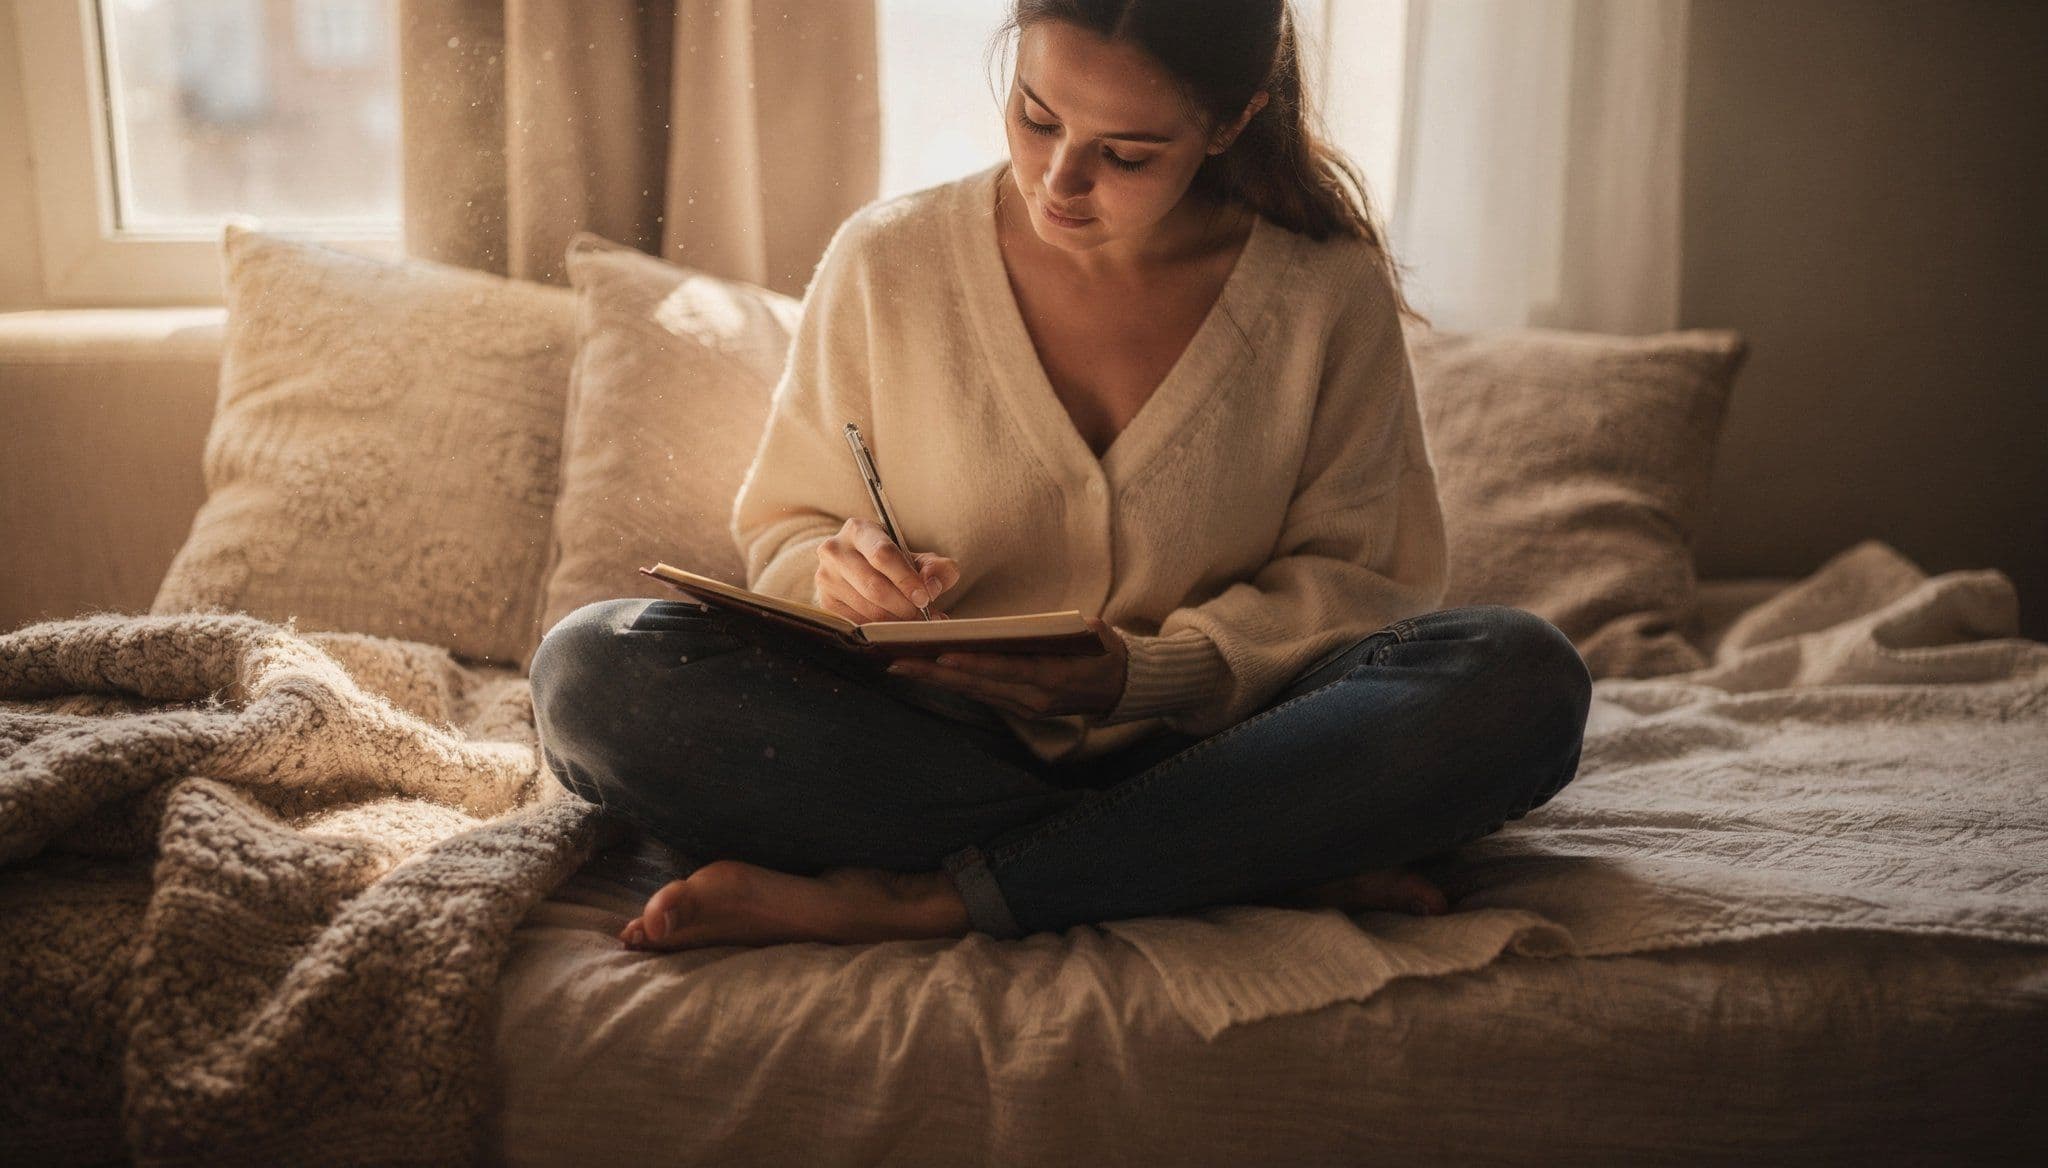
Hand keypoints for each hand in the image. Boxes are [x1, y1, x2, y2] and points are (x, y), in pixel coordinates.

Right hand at [816, 517, 959, 622]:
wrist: (858, 568)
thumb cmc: (892, 562)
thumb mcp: (917, 557)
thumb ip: (935, 567)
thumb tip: (932, 585)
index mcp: (859, 530)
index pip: (882, 555)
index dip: (906, 580)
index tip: (925, 598)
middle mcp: (835, 550)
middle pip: (874, 586)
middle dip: (904, 605)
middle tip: (924, 615)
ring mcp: (825, 577)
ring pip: (867, 608)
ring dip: (896, 620)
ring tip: (914, 621)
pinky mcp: (825, 602)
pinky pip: (858, 623)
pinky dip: (882, 629)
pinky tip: (894, 626)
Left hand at [884, 618, 1129, 720]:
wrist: (1120, 686)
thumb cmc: (1103, 651)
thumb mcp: (1089, 632)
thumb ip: (1051, 631)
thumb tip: (1011, 628)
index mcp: (1052, 677)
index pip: (1004, 669)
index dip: (971, 662)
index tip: (940, 653)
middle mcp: (1033, 699)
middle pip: (977, 684)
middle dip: (935, 672)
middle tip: (897, 661)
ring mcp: (1025, 708)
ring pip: (973, 691)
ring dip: (936, 678)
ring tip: (901, 666)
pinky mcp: (1020, 709)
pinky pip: (981, 694)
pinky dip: (955, 681)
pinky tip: (929, 671)